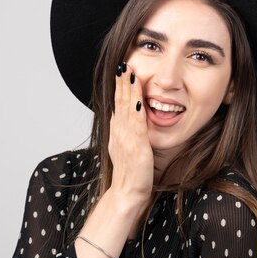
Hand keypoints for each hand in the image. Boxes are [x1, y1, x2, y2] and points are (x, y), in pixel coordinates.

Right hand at [107, 61, 153, 200]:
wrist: (127, 194)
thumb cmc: (132, 174)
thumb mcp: (129, 148)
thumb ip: (130, 133)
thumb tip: (132, 119)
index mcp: (118, 131)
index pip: (118, 103)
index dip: (120, 86)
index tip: (122, 69)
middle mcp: (119, 132)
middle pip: (119, 101)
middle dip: (121, 81)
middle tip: (122, 62)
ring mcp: (126, 138)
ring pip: (125, 108)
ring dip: (127, 89)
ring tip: (127, 71)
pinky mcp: (136, 147)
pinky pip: (136, 124)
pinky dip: (136, 109)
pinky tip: (138, 97)